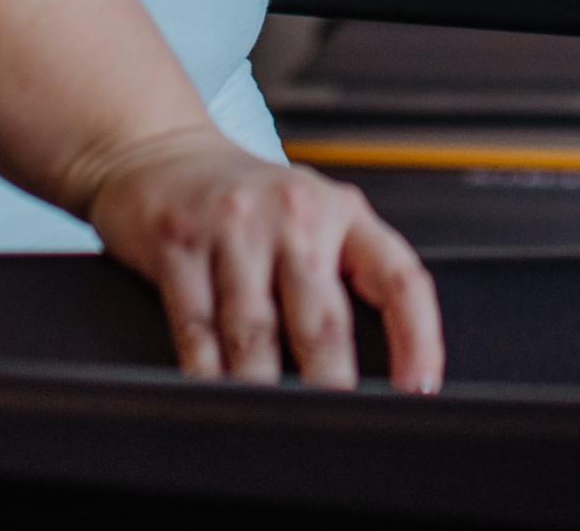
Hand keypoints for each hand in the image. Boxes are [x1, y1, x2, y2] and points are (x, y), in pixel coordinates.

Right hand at [72, 125, 443, 391]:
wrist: (161, 149)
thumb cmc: (246, 198)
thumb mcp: (309, 217)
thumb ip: (340, 274)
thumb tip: (374, 368)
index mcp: (343, 212)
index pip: (399, 278)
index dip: (418, 338)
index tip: (419, 389)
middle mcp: (295, 214)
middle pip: (323, 319)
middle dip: (331, 385)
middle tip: (339, 429)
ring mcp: (235, 227)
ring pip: (257, 332)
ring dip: (265, 390)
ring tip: (275, 425)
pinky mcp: (180, 243)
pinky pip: (198, 328)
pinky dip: (208, 375)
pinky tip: (218, 397)